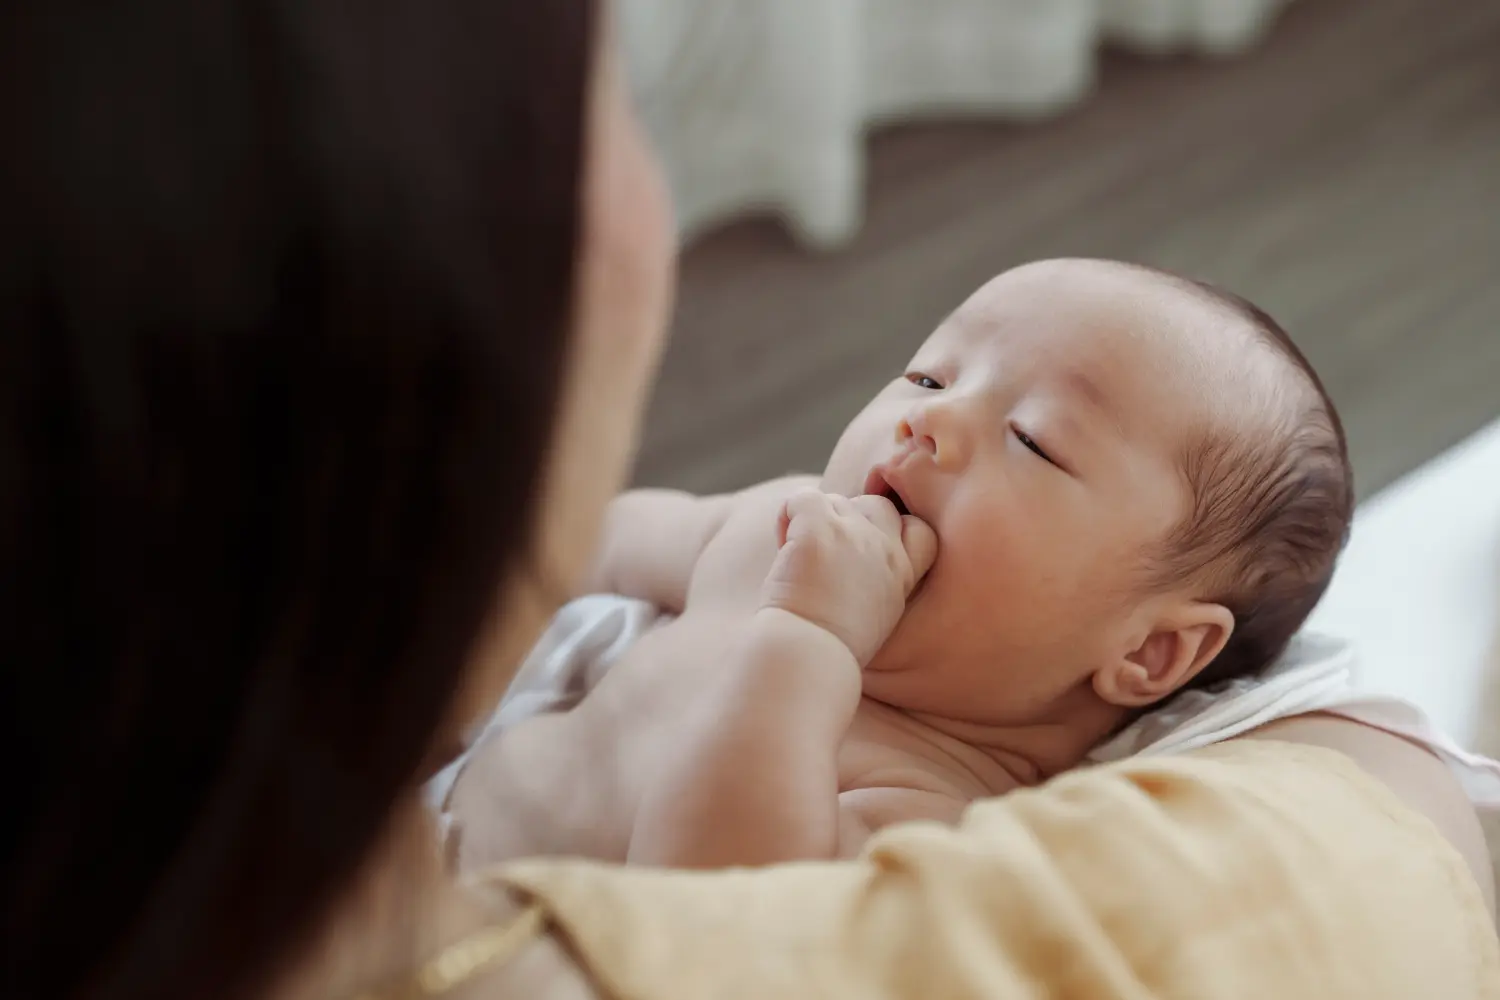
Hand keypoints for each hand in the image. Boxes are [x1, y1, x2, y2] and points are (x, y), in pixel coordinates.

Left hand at [760, 489, 936, 664]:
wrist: (808, 654)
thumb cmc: (834, 646)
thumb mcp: (878, 615)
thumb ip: (878, 581)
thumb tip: (854, 562)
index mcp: (903, 572)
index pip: (919, 529)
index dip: (893, 531)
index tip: (866, 553)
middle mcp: (885, 548)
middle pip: (877, 505)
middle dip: (851, 519)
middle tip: (826, 553)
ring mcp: (854, 534)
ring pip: (836, 500)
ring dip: (816, 521)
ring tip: (800, 558)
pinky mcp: (819, 527)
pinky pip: (803, 498)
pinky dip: (788, 515)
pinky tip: (783, 544)